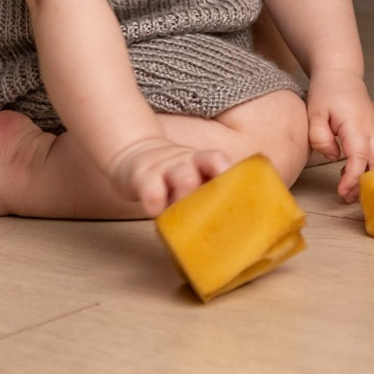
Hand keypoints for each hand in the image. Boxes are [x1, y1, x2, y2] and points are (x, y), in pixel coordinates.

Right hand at [106, 137, 230, 216]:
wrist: (132, 153)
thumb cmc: (171, 175)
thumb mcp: (191, 172)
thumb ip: (209, 188)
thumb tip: (234, 220)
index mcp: (201, 160)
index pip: (221, 161)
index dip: (233, 176)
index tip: (242, 198)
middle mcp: (186, 160)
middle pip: (209, 164)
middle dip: (217, 190)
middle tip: (216, 216)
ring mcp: (165, 166)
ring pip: (185, 177)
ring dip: (192, 199)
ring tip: (185, 218)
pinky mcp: (142, 177)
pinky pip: (153, 192)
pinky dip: (158, 207)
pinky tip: (158, 215)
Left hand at [305, 68, 373, 202]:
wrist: (340, 71)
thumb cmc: (326, 90)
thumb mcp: (314, 113)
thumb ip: (320, 138)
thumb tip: (334, 157)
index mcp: (356, 124)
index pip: (360, 157)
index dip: (353, 178)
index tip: (342, 192)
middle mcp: (371, 127)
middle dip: (366, 183)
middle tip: (348, 197)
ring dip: (368, 173)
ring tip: (347, 187)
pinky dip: (371, 161)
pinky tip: (353, 165)